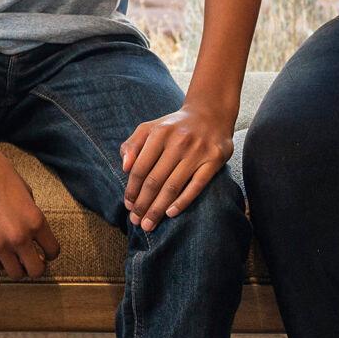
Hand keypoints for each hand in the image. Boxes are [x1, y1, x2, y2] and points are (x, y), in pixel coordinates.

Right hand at [0, 142, 61, 278]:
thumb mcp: (27, 194)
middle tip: (31, 259)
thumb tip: (32, 231)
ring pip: (15, 274)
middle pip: (36, 270)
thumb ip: (32, 215)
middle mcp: (20, 237)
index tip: (45, 252)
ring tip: (13, 258)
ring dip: (17, 267)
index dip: (50, 253)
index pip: (53, 251)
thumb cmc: (1, 175)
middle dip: (35, 266)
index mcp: (36, 222)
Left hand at [121, 100, 234, 230]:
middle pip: (155, 180)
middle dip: (143, 204)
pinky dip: (182, 201)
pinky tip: (170, 213)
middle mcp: (178, 141)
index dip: (132, 189)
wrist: (210, 114)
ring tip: (149, 224)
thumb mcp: (150, 128)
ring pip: (173, 186)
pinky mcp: (214, 159)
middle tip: (136, 221)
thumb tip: (124, 167)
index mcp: (159, 132)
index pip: (140, 168)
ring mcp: (197, 150)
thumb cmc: (174, 127)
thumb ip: (132, 145)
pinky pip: (196, 185)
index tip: (128, 206)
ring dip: (158, 208)